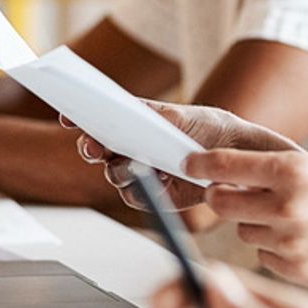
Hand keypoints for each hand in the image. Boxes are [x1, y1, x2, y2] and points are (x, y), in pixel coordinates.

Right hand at [69, 100, 299, 211]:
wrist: (240, 159)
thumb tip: (127, 111)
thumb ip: (154, 115)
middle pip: (99, 149)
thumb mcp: (184, 116)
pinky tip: (153, 178)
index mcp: (138, 123)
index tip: (66, 112)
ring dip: (117, 167)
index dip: (81, 115)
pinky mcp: (156, 197)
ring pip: (114, 174)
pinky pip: (135, 196)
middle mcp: (134, 148)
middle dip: (92, 145)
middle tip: (91, 143)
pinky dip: (139, 187)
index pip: (102, 118)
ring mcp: (142, 173)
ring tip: (129, 161)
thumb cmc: (213, 129)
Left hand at [183, 149, 307, 284]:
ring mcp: (291, 242)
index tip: (190, 163)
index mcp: (293, 170)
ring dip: (256, 224)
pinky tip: (305, 240)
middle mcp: (287, 206)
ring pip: (244, 231)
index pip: (226, 165)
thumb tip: (228, 174)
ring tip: (293, 218)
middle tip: (234, 192)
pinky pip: (264, 256)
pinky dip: (276, 249)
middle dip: (223, 196)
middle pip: (221, 202)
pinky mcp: (297, 271)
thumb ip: (275, 172)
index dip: (201, 164)